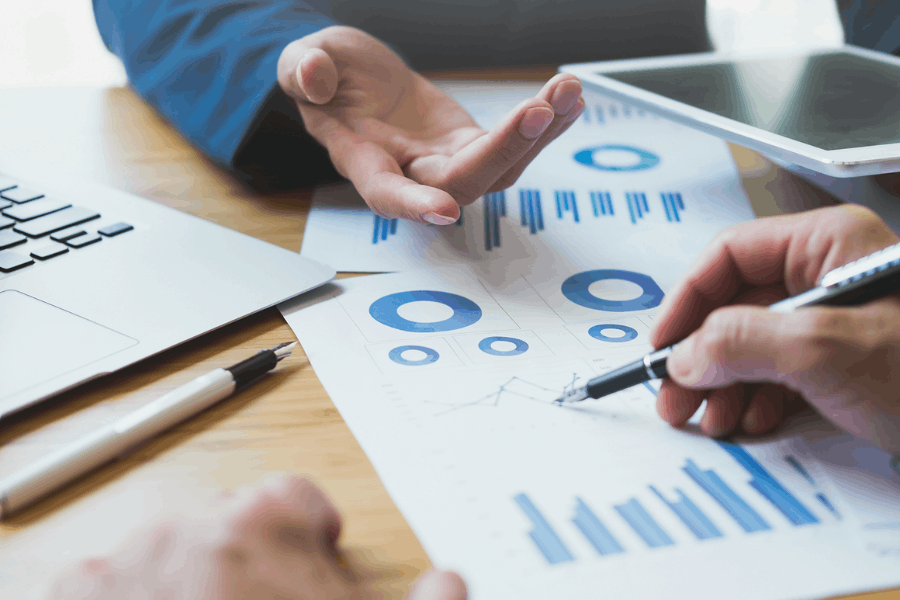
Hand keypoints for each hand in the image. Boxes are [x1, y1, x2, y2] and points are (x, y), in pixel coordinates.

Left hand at [49, 475, 465, 599]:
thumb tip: (452, 582)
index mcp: (271, 522)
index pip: (297, 497)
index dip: (310, 533)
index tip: (310, 561)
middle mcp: (196, 524)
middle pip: (231, 522)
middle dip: (247, 560)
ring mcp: (130, 559)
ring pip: (169, 551)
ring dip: (184, 581)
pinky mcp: (77, 592)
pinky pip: (104, 582)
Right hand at [277, 26, 583, 223]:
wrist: (354, 80)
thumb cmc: (326, 77)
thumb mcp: (301, 62)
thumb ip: (303, 70)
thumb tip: (313, 77)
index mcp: (363, 160)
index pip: (386, 192)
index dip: (413, 204)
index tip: (444, 209)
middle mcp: (411, 172)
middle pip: (462, 182)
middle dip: (503, 149)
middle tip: (538, 109)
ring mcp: (446, 162)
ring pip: (498, 168)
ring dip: (538, 136)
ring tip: (568, 91)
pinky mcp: (470, 144)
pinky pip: (514, 144)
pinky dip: (545, 122)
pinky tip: (569, 95)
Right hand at [650, 205, 899, 454]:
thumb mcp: (827, 352)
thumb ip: (740, 343)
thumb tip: (682, 355)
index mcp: (827, 244)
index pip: (728, 256)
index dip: (685, 301)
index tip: (662, 346)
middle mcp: (827, 275)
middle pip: (735, 304)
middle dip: (700, 355)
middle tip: (673, 397)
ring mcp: (836, 320)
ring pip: (752, 341)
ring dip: (722, 382)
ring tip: (707, 420)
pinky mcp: (845, 359)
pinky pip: (779, 369)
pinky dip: (754, 397)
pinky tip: (748, 421)